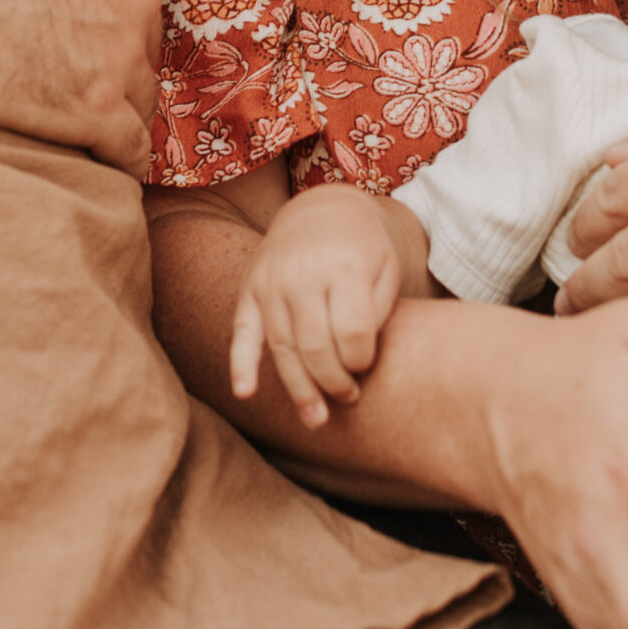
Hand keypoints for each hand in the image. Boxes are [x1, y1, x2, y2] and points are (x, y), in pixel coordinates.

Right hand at [0, 0, 162, 176]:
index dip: (104, 11)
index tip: (77, 28)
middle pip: (142, 38)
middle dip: (111, 57)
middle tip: (67, 73)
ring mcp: (119, 53)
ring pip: (140, 94)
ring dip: (114, 108)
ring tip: (79, 123)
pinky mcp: (95, 111)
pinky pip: (131, 147)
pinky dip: (118, 157)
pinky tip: (103, 162)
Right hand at [230, 186, 403, 424]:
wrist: (322, 208)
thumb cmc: (363, 249)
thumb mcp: (386, 270)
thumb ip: (375, 313)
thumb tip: (354, 362)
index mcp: (343, 266)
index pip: (352, 332)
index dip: (360, 360)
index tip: (366, 367)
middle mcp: (301, 273)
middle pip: (314, 345)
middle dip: (333, 382)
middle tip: (348, 399)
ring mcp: (270, 281)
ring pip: (281, 347)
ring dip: (298, 388)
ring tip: (314, 419)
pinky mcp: (249, 288)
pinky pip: (242, 331)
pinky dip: (241, 364)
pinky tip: (245, 393)